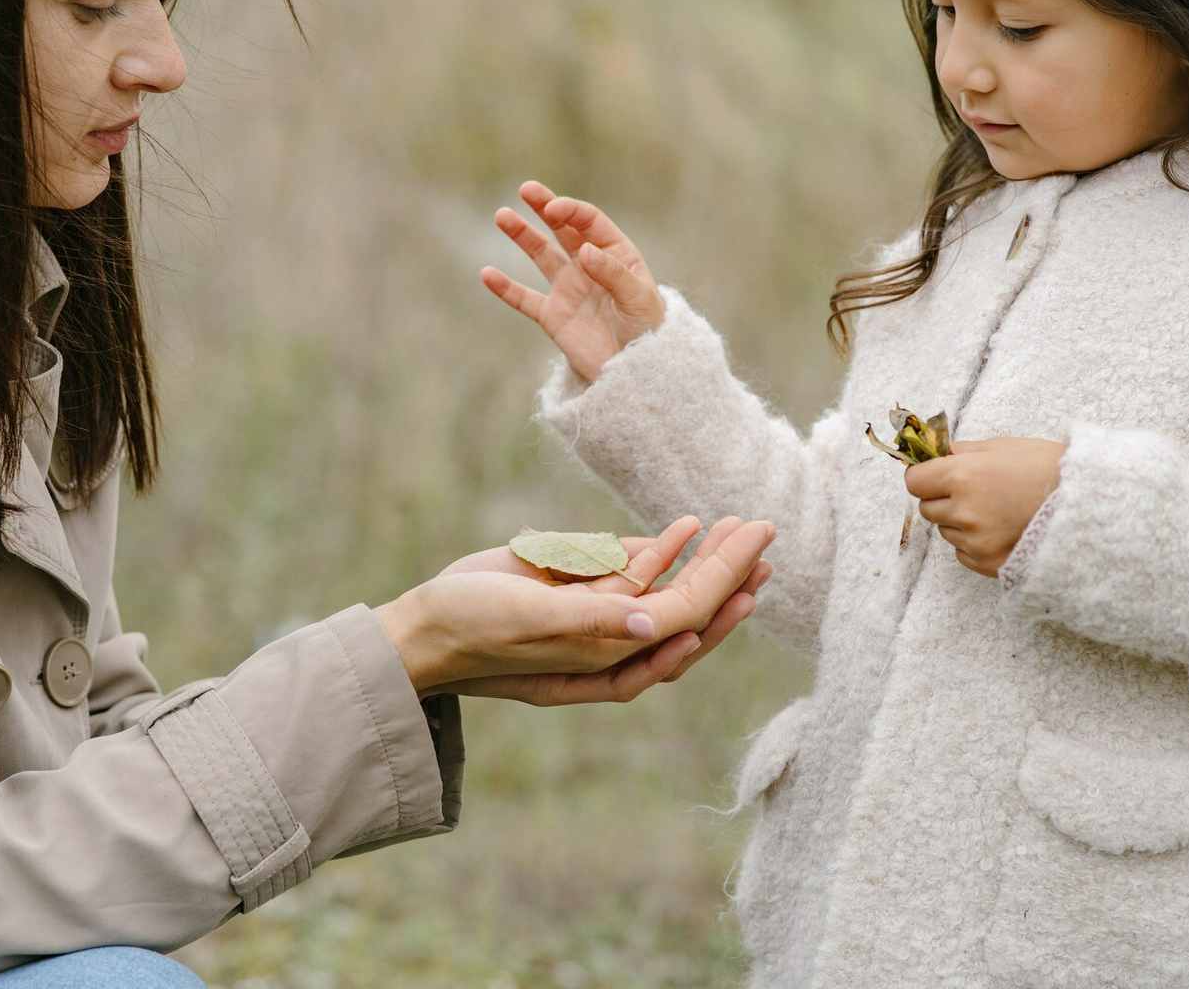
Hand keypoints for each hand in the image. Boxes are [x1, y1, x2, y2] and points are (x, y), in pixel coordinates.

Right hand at [377, 517, 775, 704]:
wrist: (420, 628)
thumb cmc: (468, 629)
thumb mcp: (526, 620)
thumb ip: (590, 621)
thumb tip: (654, 623)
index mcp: (603, 661)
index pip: (678, 623)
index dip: (719, 591)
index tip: (754, 561)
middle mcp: (608, 644)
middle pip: (686, 611)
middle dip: (729, 575)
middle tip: (768, 536)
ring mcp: (593, 618)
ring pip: (664, 590)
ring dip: (703, 560)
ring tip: (742, 528)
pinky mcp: (574, 596)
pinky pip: (629, 575)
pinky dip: (660, 551)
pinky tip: (684, 528)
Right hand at [480, 181, 665, 381]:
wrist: (636, 371)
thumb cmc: (648, 330)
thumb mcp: (638, 299)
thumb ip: (613, 274)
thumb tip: (585, 251)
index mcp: (615, 254)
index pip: (590, 223)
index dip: (571, 211)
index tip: (555, 208)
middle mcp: (589, 265)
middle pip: (563, 229)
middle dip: (545, 207)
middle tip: (526, 189)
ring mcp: (569, 289)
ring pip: (541, 255)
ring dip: (522, 235)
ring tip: (501, 215)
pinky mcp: (553, 316)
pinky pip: (524, 299)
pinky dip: (505, 288)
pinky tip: (487, 274)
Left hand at [903, 438, 1065, 577]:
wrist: (1090, 506)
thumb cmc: (1049, 469)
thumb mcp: (1004, 447)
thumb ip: (963, 452)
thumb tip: (936, 455)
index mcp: (963, 476)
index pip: (914, 482)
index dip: (925, 476)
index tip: (936, 475)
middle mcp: (964, 511)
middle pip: (927, 508)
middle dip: (942, 499)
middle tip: (973, 491)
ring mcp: (976, 541)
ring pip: (946, 531)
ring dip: (959, 522)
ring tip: (996, 510)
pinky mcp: (989, 564)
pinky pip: (963, 553)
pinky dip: (974, 543)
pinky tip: (1002, 529)